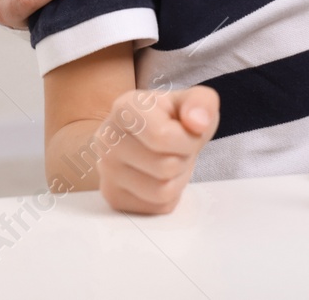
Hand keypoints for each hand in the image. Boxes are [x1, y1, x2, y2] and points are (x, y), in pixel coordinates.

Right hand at [97, 86, 219, 214]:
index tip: (186, 130)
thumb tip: (198, 122)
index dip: (187, 139)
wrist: (149, 136)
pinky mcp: (113, 197)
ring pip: (162, 191)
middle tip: (178, 147)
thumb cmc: (173, 117)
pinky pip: (157, 207)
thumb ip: (202, 103)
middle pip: (166, 167)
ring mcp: (106, 170)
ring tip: (170, 159)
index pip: (162, 137)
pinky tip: (160, 175)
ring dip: (179, 178)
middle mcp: (106, 139)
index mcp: (125, 108)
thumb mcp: (196, 100)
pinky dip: (170, 195)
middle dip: (184, 158)